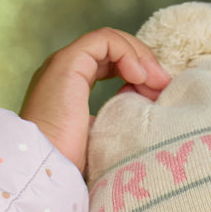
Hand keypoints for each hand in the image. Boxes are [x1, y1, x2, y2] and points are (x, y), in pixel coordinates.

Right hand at [20, 28, 170, 171]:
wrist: (46, 171)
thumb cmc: (72, 166)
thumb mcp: (102, 138)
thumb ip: (117, 117)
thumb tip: (143, 104)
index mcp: (71, 88)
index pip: (109, 64)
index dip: (138, 72)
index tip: (159, 95)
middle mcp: (66, 71)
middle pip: (112, 49)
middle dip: (144, 62)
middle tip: (164, 86)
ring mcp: (64, 64)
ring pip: (109, 40)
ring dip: (139, 56)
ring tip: (156, 82)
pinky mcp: (67, 62)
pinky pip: (104, 40)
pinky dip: (126, 52)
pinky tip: (138, 76)